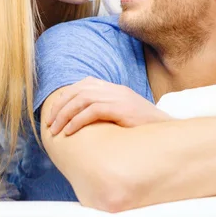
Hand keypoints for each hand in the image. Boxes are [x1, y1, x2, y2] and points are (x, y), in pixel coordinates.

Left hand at [46, 76, 171, 135]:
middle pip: (79, 90)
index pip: (84, 84)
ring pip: (82, 100)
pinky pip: (92, 111)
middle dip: (60, 106)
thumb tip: (84, 120)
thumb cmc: (143, 127)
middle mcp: (115, 90)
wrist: (166, 129)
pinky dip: (77, 121)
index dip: (66, 96)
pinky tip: (69, 132)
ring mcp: (118, 98)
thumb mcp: (123, 114)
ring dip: (64, 115)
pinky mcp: (121, 109)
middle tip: (49, 123)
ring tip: (56, 130)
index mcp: (114, 88)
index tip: (54, 111)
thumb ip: (107, 110)